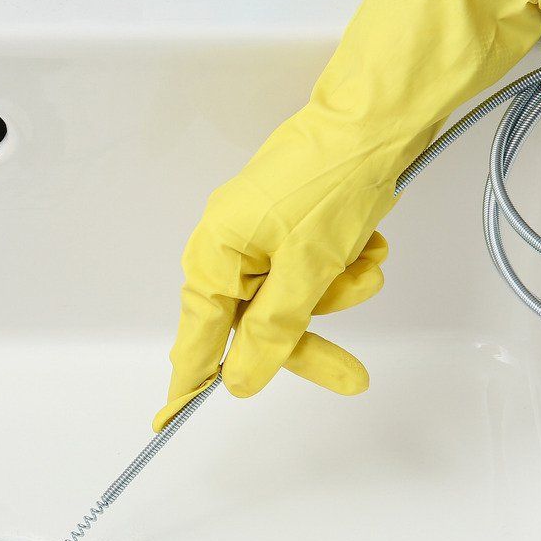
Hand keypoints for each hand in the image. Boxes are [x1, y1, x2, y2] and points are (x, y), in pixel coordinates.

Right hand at [156, 0, 540, 428]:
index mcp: (214, 255)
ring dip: (339, 288)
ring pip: (295, 296)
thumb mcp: (306, 270)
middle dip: (312, 337)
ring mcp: (262, 230)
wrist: (376, 118)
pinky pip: (316, 266)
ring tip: (368, 261)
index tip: (165, 423)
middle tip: (354, 377)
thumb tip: (240, 380)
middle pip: (257, 323)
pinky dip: (346, 261)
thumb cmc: (332, 183)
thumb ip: (272, 332)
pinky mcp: (294, 219)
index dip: (189, 383)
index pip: (195, 339)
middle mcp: (229, 245)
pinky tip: (369, 241)